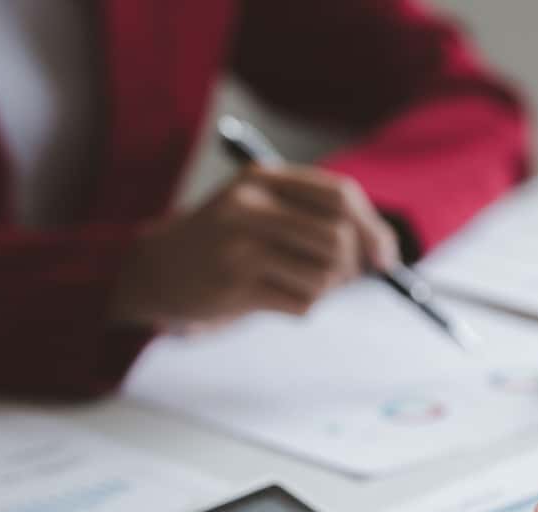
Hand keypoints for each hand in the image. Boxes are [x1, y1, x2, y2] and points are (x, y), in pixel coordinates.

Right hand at [111, 165, 397, 324]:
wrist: (153, 270)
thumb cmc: (221, 243)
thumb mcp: (260, 210)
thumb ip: (315, 218)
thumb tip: (385, 251)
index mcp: (262, 178)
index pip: (340, 196)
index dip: (373, 227)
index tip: (385, 256)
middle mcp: (250, 206)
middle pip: (338, 238)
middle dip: (351, 266)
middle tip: (339, 279)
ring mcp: (239, 246)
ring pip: (324, 276)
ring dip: (324, 290)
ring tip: (296, 286)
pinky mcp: (234, 287)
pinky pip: (302, 304)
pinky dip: (302, 307)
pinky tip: (275, 300)